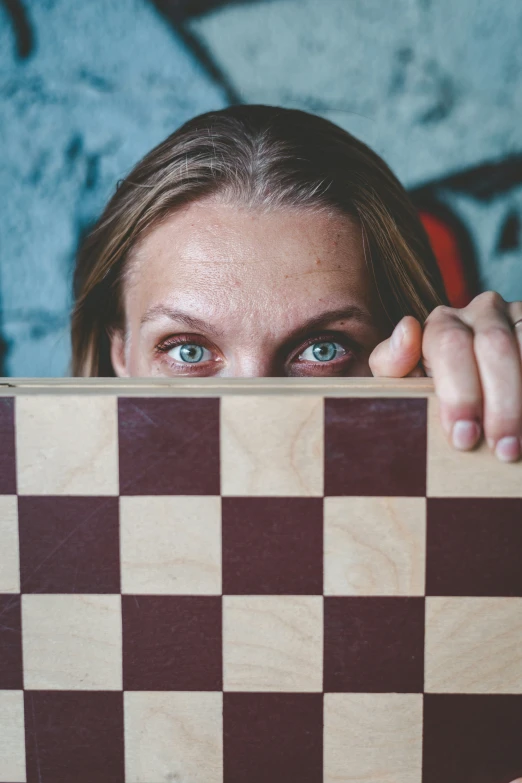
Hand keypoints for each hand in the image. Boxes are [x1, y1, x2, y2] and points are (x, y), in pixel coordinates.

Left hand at [369, 291, 521, 462]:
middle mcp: (482, 311)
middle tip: (500, 449)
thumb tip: (407, 330)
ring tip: (518, 444)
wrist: (468, 388)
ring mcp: (516, 316)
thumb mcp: (403, 379)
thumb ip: (392, 361)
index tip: (463, 438)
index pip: (450, 346)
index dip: (459, 395)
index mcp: (442, 323)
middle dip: (499, 403)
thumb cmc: (429, 387)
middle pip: (495, 346)